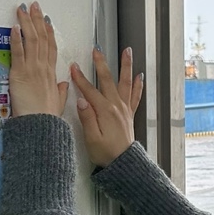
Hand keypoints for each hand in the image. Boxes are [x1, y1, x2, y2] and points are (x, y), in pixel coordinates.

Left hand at [9, 2, 68, 116]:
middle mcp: (43, 67)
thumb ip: (61, 91)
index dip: (49, 32)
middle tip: (34, 6)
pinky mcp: (20, 73)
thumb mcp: (58, 102)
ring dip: (27, 23)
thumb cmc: (47, 117)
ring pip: (31, 40)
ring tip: (23, 9)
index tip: (47, 21)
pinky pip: (18, 52)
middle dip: (38, 20)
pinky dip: (16, 38)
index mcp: (51, 74)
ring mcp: (32, 68)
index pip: (51, 47)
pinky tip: (14, 26)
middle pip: (42, 38)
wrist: (40, 125)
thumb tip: (64, 84)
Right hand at [70, 48, 143, 166]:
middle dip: (101, 64)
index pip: (89, 90)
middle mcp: (116, 107)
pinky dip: (137, 85)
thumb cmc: (106, 154)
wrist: (123, 164)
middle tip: (97, 50)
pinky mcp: (129, 114)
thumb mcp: (91, 138)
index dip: (80, 78)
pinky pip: (135, 96)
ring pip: (125, 82)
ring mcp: (124, 109)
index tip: (73, 67)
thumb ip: (87, 118)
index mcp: (105, 111)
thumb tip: (81, 100)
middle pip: (107, 80)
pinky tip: (139, 76)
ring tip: (128, 51)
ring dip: (126, 66)